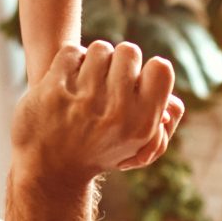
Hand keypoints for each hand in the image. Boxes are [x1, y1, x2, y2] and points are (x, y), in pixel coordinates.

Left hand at [13, 41, 185, 186]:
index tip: (136, 79)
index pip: (161, 69)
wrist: (50, 171)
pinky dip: (69, 61)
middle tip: (108, 78)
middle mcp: (115, 112)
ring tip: (85, 79)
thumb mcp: (137, 144)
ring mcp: (82, 100)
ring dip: (92, 59)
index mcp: (141, 124)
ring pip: (100, 49)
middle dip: (119, 61)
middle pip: (130, 51)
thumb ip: (160, 117)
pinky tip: (65, 78)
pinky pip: (71, 52)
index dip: (149, 69)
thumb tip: (171, 99)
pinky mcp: (52, 91)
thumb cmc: (99, 151)